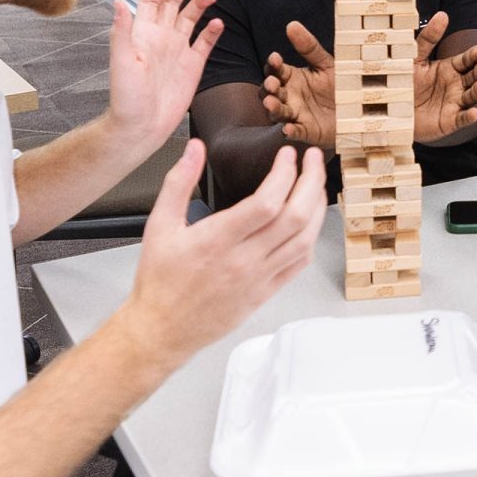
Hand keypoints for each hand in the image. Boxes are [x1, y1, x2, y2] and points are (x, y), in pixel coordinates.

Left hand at [105, 0, 222, 148]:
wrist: (141, 127)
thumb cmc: (126, 99)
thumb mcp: (121, 62)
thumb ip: (121, 31)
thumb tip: (117, 2)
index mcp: (143, 34)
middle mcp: (161, 38)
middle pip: (173, 2)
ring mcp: (178, 51)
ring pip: (191, 19)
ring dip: (200, 4)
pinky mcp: (192, 66)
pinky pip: (204, 43)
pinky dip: (212, 31)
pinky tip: (218, 23)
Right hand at [123, 141, 327, 365]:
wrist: (161, 328)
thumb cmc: (159, 280)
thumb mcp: (159, 225)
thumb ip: (178, 182)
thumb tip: (195, 148)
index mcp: (217, 240)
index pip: (266, 203)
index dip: (284, 174)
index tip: (287, 155)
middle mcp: (243, 260)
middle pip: (295, 217)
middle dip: (311, 181)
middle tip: (312, 159)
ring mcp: (259, 278)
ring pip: (304, 239)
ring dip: (317, 207)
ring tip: (316, 183)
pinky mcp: (266, 292)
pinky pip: (299, 263)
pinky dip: (311, 237)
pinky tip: (310, 220)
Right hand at [261, 21, 337, 147]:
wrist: (357, 109)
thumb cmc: (339, 84)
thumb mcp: (326, 63)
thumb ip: (309, 47)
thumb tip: (291, 24)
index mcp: (292, 77)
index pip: (276, 70)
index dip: (273, 64)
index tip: (275, 58)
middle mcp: (289, 95)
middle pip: (270, 91)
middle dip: (268, 87)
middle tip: (272, 83)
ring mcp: (295, 113)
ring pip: (277, 111)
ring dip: (272, 108)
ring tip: (270, 103)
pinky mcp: (305, 130)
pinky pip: (294, 131)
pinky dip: (289, 131)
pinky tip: (287, 129)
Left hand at [412, 11, 476, 141]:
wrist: (389, 108)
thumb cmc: (403, 82)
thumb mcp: (414, 58)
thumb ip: (429, 38)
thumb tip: (443, 14)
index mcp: (449, 69)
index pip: (466, 60)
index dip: (474, 55)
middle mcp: (455, 85)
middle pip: (473, 77)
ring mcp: (454, 103)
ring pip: (472, 96)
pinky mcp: (449, 121)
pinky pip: (462, 119)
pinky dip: (469, 117)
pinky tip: (474, 112)